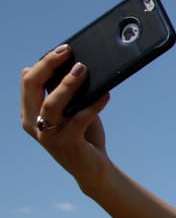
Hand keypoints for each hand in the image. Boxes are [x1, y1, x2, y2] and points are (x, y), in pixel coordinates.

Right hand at [20, 46, 112, 186]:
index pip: (28, 81)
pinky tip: (105, 95)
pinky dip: (93, 105)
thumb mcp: (71, 111)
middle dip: (48, 66)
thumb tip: (71, 64)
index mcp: (30, 112)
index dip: (43, 63)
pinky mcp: (68, 145)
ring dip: (67, 84)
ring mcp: (49, 135)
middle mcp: (34, 123)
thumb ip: (64, 93)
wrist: (93, 168)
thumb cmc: (82, 135)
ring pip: (52, 104)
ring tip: (83, 69)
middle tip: (68, 52)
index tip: (62, 49)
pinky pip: (80, 120)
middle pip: (32, 87)